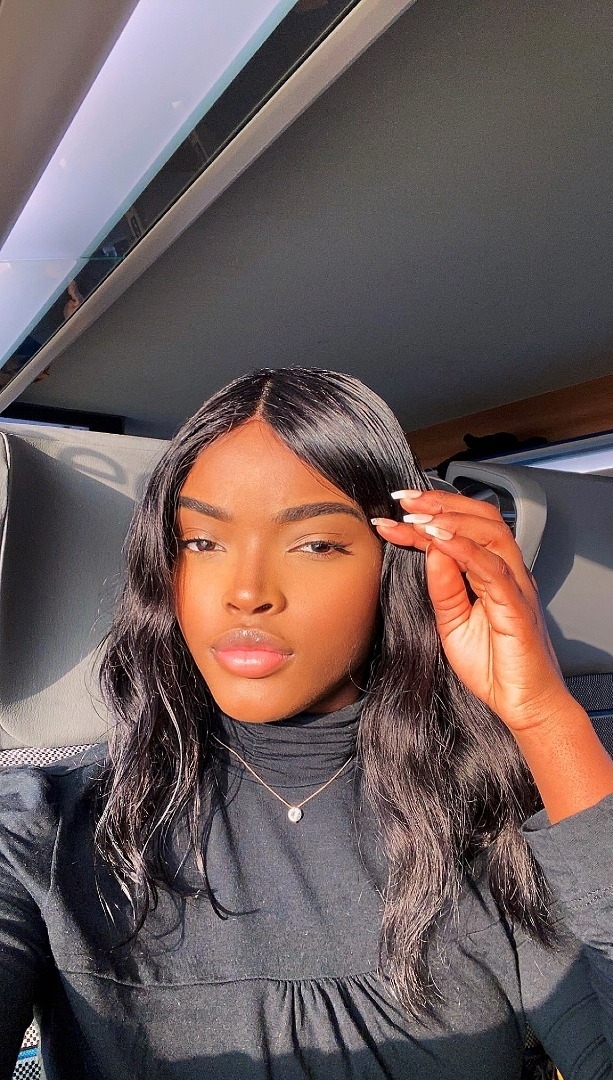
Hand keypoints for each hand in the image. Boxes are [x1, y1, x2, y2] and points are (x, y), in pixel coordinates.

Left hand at [372, 489, 567, 733]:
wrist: (524, 705)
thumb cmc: (494, 666)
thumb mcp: (452, 624)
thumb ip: (441, 588)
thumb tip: (428, 550)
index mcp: (492, 574)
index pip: (462, 531)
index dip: (427, 518)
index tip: (393, 512)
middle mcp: (507, 573)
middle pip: (481, 519)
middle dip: (440, 504)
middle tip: (404, 502)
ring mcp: (515, 587)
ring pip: (490, 535)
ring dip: (450, 520)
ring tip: (417, 518)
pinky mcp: (517, 608)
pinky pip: (492, 570)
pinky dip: (465, 550)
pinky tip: (440, 540)